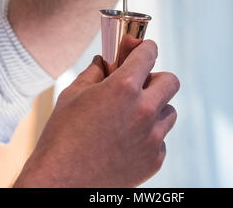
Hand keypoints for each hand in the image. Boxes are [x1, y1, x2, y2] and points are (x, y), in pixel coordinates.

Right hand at [14, 40, 179, 187]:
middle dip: (156, 79)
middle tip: (140, 86)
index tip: (144, 50)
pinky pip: (161, 139)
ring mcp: (152, 137)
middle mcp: (144, 110)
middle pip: (171, 81)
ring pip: (169, 111)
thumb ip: (95, 72)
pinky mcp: (154, 160)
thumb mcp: (73, 94)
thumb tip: (105, 60)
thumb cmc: (62, 136)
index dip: (146, 48)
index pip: (149, 53)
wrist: (61, 184)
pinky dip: (149, 136)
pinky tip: (127, 141)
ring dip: (155, 109)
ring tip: (131, 117)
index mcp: (124, 87)